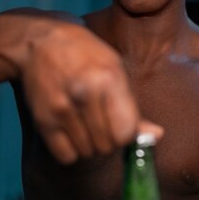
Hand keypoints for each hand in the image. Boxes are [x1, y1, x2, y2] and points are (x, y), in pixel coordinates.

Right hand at [17, 18, 162, 163]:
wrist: (41, 43)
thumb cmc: (86, 55)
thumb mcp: (116, 70)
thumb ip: (133, 108)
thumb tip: (157, 136)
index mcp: (108, 79)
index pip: (126, 133)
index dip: (126, 134)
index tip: (120, 124)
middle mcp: (85, 94)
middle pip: (107, 146)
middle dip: (107, 140)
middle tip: (100, 121)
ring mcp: (62, 108)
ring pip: (87, 152)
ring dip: (88, 144)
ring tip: (84, 122)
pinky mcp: (43, 119)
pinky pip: (66, 156)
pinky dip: (70, 150)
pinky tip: (70, 130)